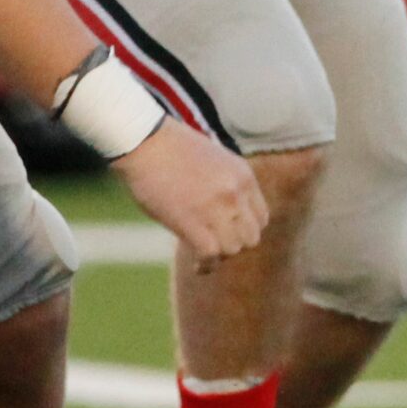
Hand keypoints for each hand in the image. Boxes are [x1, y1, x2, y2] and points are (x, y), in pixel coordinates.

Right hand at [111, 120, 266, 268]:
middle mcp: (236, 193)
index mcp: (243, 176)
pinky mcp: (193, 222)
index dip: (245, 230)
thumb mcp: (213, 161)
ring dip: (217, 255)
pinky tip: (197, 267)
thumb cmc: (170, 149)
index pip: (261, 218)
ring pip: (232, 250)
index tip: (229, 234)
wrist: (145, 140)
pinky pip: (210, 255)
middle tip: (214, 245)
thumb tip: (224, 213)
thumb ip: (225, 185)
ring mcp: (217, 208)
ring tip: (202, 255)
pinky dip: (205, 266)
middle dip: (233, 245)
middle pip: (251, 238)